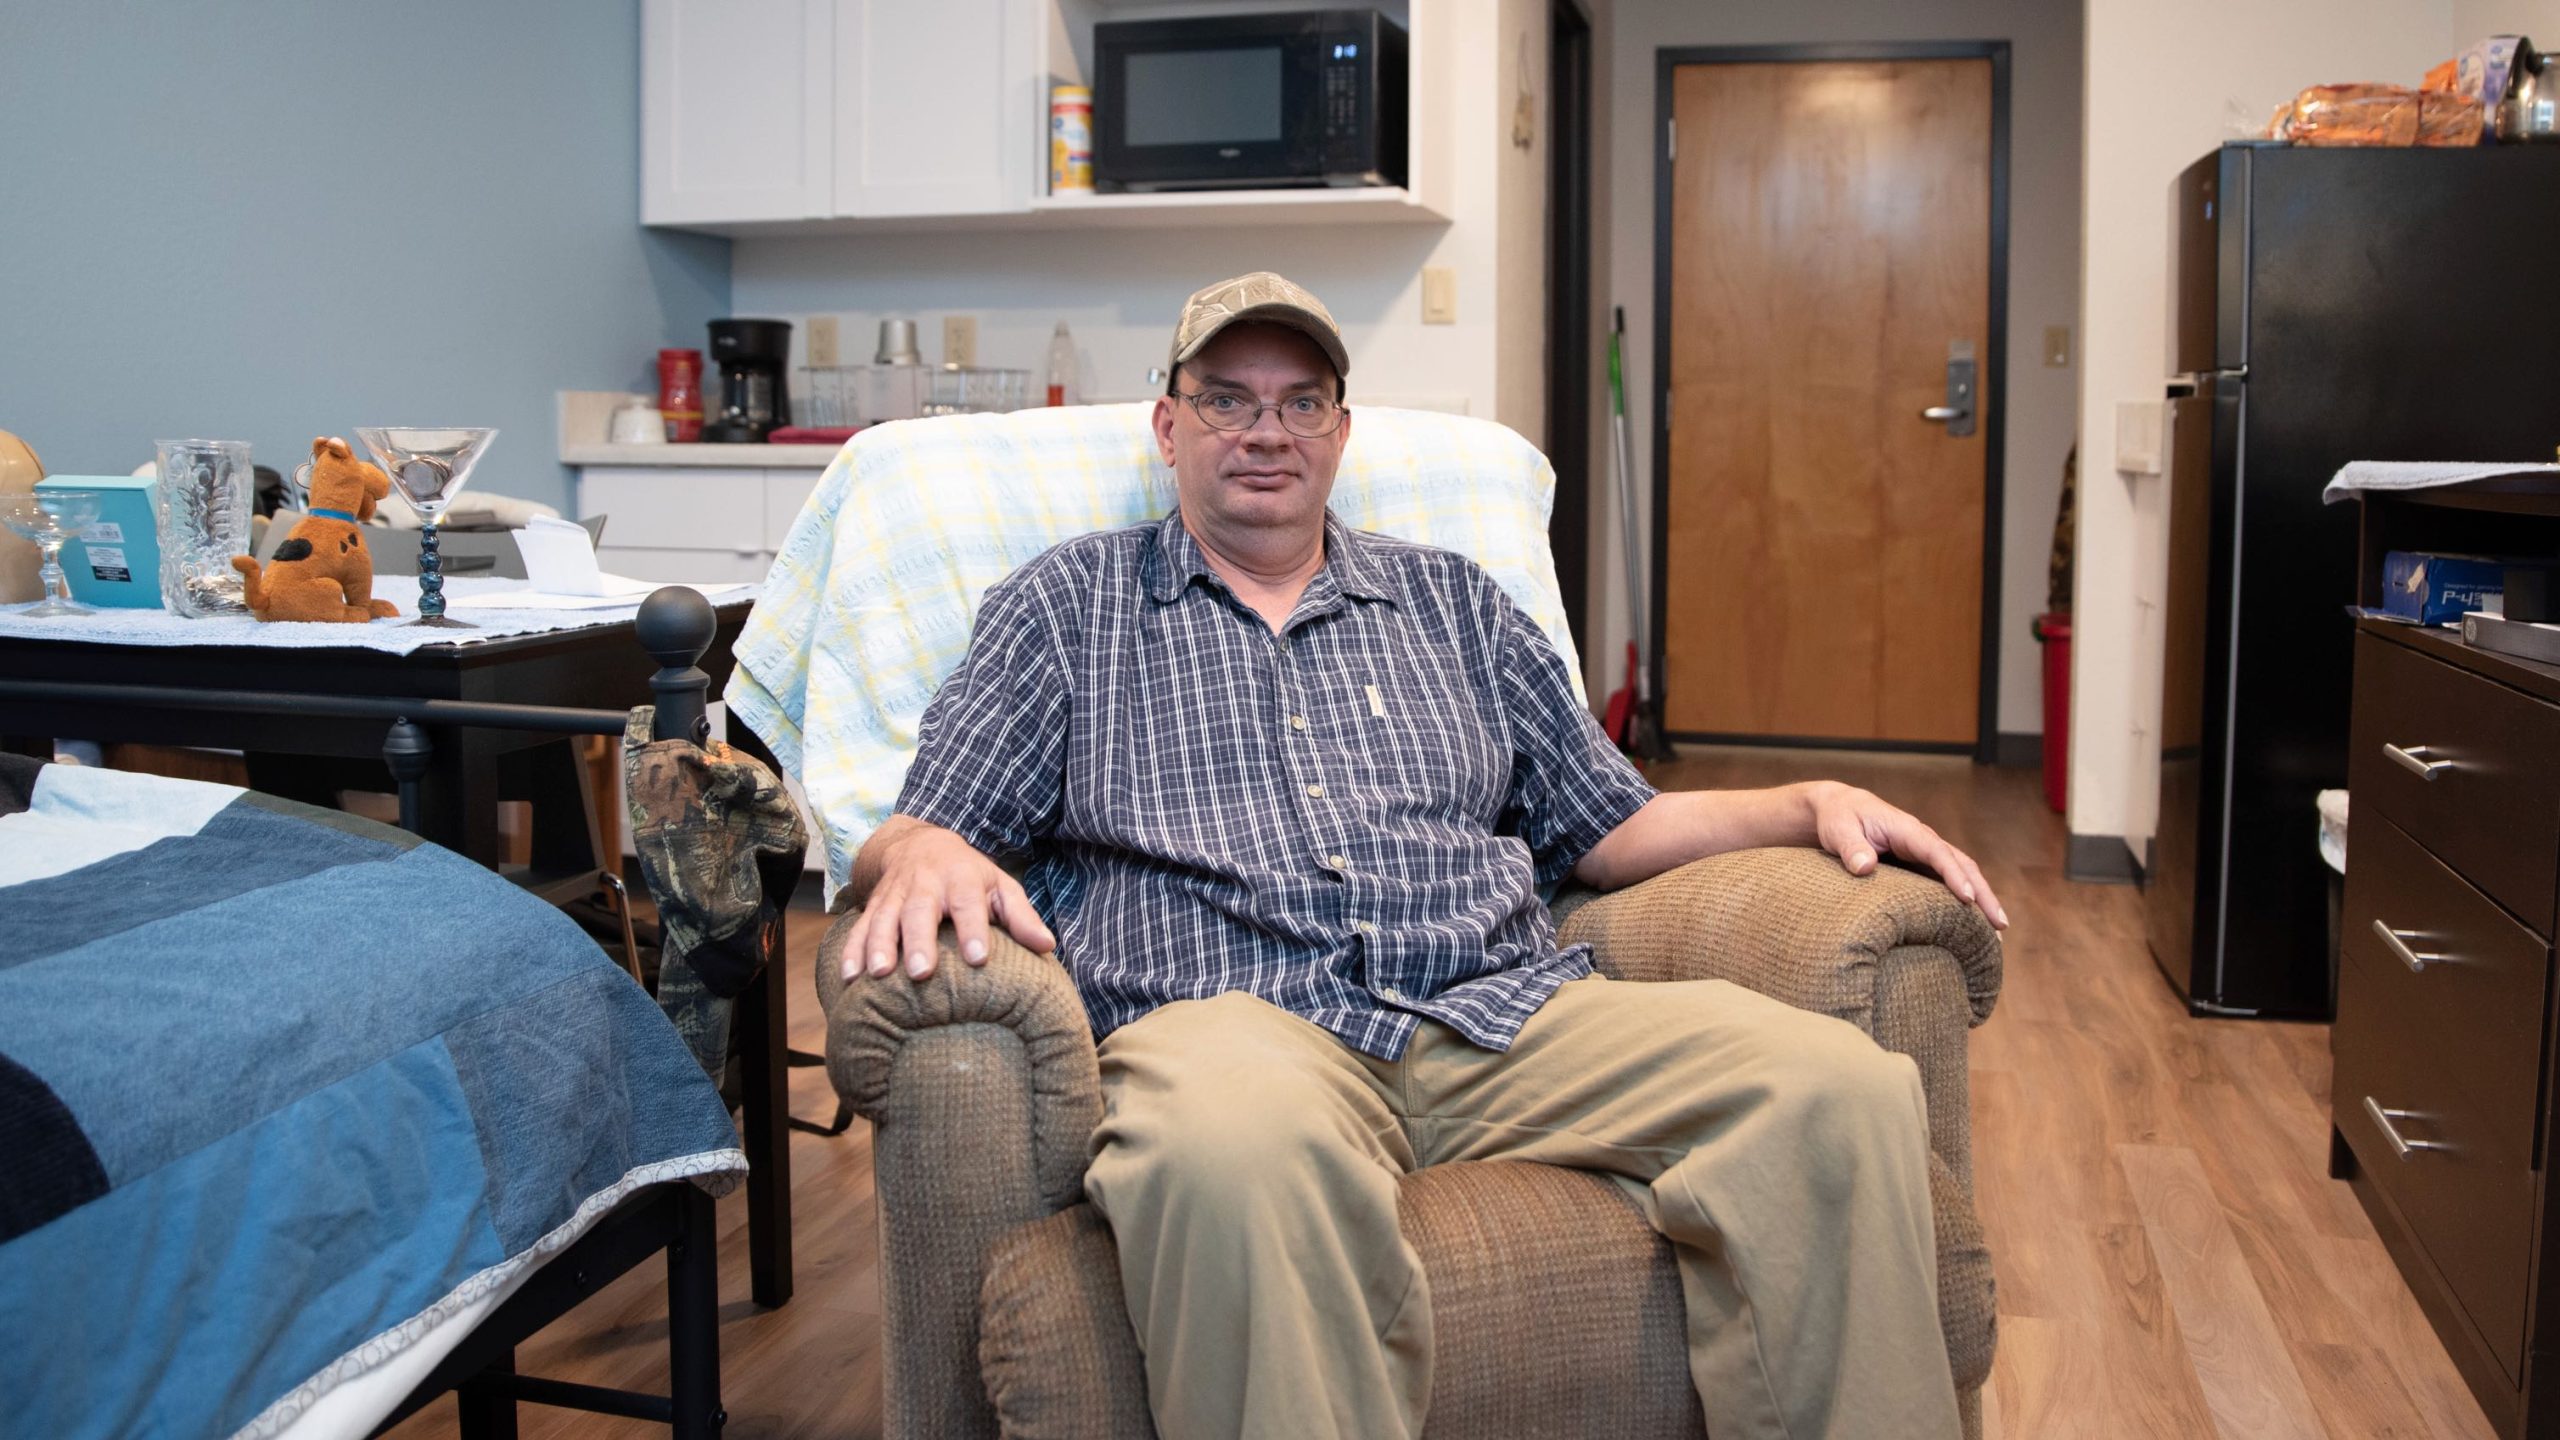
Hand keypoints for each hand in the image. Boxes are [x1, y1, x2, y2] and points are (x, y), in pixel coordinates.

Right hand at [837, 818, 1056, 982]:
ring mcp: (894, 895)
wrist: (919, 844)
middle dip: (919, 941)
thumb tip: (1047, 945)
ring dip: (879, 946)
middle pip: (919, 911)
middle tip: (922, 972)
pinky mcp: (873, 906)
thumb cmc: (969, 876)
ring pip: (884, 918)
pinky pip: (859, 927)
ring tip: (879, 975)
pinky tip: (849, 977)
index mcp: (961, 879)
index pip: (968, 903)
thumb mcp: (1000, 886)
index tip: (978, 958)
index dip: (972, 929)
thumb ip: (1021, 916)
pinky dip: (852, 951)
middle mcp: (925, 884)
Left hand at [1805, 782, 2008, 929]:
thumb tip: (1864, 868)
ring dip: (1981, 901)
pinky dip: (1965, 902)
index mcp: (1907, 830)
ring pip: (1962, 874)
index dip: (1954, 875)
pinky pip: (1948, 883)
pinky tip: (1972, 927)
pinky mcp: (1920, 866)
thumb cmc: (1839, 819)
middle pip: (1962, 864)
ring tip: (1997, 935)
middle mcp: (1923, 841)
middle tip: (1999, 925)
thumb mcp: (1839, 830)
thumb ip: (1851, 847)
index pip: (1937, 852)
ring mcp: (1924, 854)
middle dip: (1983, 893)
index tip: (1967, 899)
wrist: (1838, 809)